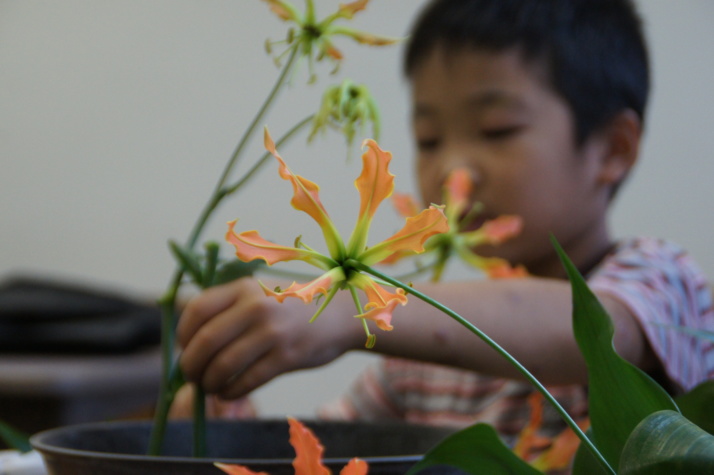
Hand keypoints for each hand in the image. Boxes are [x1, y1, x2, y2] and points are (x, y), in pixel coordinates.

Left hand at [177, 278, 361, 398]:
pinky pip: (247, 380)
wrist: (339, 316)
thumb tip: (189, 341)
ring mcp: (273, 332)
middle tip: (191, 376)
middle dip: (191, 365)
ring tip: (209, 386)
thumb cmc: (292, 308)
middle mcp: (257, 306)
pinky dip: (230, 391)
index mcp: (245, 287)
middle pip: (206, 341)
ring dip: (209, 382)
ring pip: (224, 365)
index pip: (197, 309)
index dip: (183, 334)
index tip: (184, 348)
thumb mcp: (261, 293)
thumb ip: (229, 308)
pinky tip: (228, 392)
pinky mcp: (287, 357)